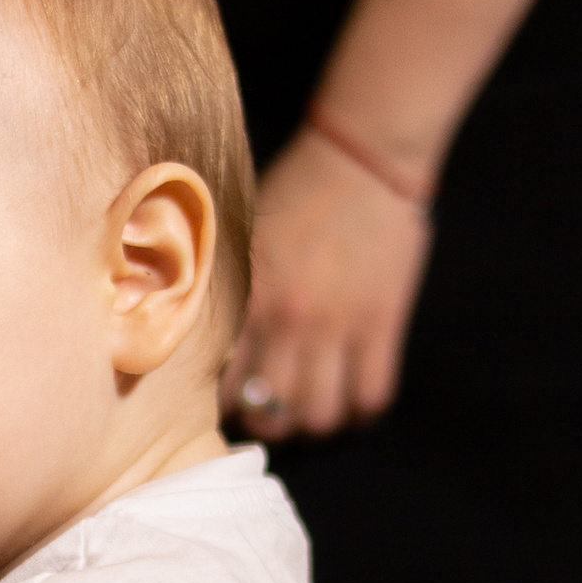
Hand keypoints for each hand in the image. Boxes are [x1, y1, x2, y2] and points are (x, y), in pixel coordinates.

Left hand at [227, 123, 432, 436]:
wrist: (360, 156)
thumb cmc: (293, 190)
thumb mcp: (239, 237)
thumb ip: (224, 288)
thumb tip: (198, 333)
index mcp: (245, 300)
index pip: (220, 386)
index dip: (221, 408)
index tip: (227, 405)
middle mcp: (286, 321)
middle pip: (270, 413)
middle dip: (266, 426)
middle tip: (269, 416)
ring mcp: (337, 326)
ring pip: (321, 416)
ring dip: (314, 424)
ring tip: (310, 412)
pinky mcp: (383, 323)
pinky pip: (371, 396)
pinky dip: (361, 412)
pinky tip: (352, 402)